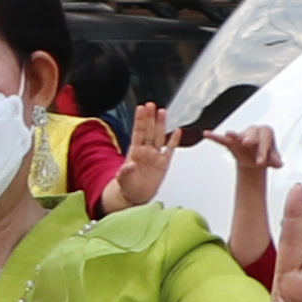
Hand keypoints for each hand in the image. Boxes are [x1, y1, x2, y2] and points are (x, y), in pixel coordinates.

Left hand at [97, 95, 179, 211]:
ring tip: (162, 111)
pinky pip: (170, 150)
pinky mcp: (164, 164)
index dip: (139, 120)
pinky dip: (174, 140)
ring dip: (161, 124)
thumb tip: (127, 166)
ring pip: (159, 136)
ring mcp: (155, 156)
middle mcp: (145, 151)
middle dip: (150, 117)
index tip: (141, 108)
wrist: (136, 197)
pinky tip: (177, 131)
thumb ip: (124, 173)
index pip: (138, 132)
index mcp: (134, 152)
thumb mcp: (123, 180)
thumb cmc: (128, 187)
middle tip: (151, 104)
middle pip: (148, 130)